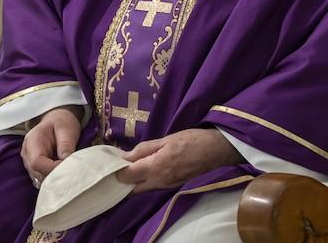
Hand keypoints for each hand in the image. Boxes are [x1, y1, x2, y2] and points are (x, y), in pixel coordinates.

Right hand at [20, 105, 82, 188]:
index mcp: (32, 141)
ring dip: (53, 178)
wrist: (57, 121)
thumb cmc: (62, 123)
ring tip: (68, 172)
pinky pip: (41, 178)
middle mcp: (27, 153)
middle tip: (70, 172)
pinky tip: (62, 174)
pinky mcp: (34, 168)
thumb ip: (66, 145)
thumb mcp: (67, 130)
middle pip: (36, 173)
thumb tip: (66, 162)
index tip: (68, 167)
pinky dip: (52, 179)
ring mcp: (28, 162)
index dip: (52, 168)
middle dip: (54, 175)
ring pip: (39, 178)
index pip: (37, 162)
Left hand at [116, 128, 241, 193]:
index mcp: (155, 167)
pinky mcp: (171, 185)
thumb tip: (125, 156)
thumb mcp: (167, 139)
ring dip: (132, 182)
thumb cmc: (192, 140)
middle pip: (131, 189)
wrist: (216, 151)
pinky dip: (143, 181)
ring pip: (141, 189)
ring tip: (128, 167)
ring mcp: (165, 186)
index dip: (116, 169)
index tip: (111, 160)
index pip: (126, 176)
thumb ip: (145, 149)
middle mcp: (158, 182)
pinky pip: (151, 186)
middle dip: (122, 181)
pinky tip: (143, 169)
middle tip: (117, 167)